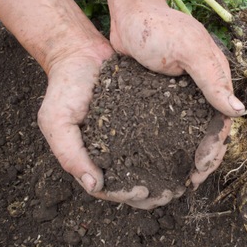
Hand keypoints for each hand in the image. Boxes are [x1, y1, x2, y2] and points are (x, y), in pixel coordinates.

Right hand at [37, 44, 183, 208]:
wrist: (82, 53)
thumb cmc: (65, 87)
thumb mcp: (57, 121)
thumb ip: (70, 153)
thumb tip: (94, 186)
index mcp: (95, 156)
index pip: (112, 186)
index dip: (128, 194)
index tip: (144, 193)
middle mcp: (116, 149)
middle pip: (137, 179)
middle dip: (155, 192)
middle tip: (172, 193)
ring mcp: (133, 133)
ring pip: (153, 162)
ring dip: (169, 174)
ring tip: (184, 179)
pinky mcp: (148, 115)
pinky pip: (163, 133)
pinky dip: (175, 145)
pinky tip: (189, 149)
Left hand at [109, 0, 241, 188]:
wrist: (130, 13)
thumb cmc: (159, 27)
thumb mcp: (189, 50)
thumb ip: (212, 78)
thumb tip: (238, 112)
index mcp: (215, 78)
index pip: (223, 120)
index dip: (215, 146)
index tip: (202, 168)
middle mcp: (202, 89)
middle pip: (208, 129)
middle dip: (203, 157)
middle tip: (188, 181)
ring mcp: (182, 93)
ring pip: (190, 130)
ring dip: (186, 154)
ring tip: (176, 177)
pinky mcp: (161, 95)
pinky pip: (170, 123)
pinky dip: (170, 141)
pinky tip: (158, 158)